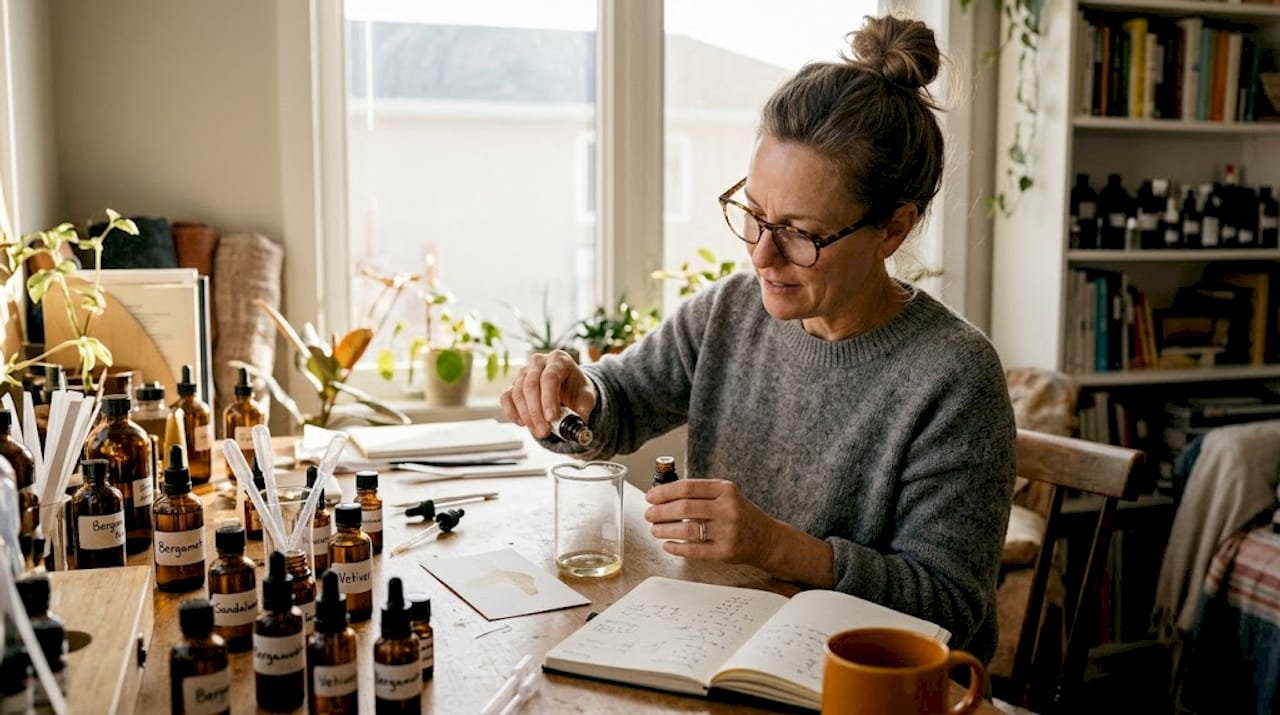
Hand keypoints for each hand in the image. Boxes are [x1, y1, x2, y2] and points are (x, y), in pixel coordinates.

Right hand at [500, 350, 595, 438]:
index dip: (549, 398)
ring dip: (526, 416)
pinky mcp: (514, 384)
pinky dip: (512, 413)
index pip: (550, 377)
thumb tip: (575, 428)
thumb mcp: (587, 399)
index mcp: (559, 360)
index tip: (552, 418)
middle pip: (531, 385)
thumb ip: (582, 412)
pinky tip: (523, 424)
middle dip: (536, 412)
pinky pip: (506, 398)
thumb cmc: (577, 390)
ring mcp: (524, 372)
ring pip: (517, 393)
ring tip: (539, 432)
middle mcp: (539, 362)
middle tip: (544, 431)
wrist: (569, 388)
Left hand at [644, 479, 780, 566]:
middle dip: (660, 511)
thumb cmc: (741, 515)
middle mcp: (728, 508)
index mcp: (725, 490)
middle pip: (684, 508)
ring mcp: (728, 531)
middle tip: (649, 515)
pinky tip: (668, 545)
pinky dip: (676, 548)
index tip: (650, 496)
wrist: (767, 538)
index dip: (664, 492)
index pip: (688, 487)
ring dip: (665, 530)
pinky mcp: (726, 552)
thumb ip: (701, 494)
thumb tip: (663, 495)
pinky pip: (694, 550)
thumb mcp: (726, 495)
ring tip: (655, 530)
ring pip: (687, 530)